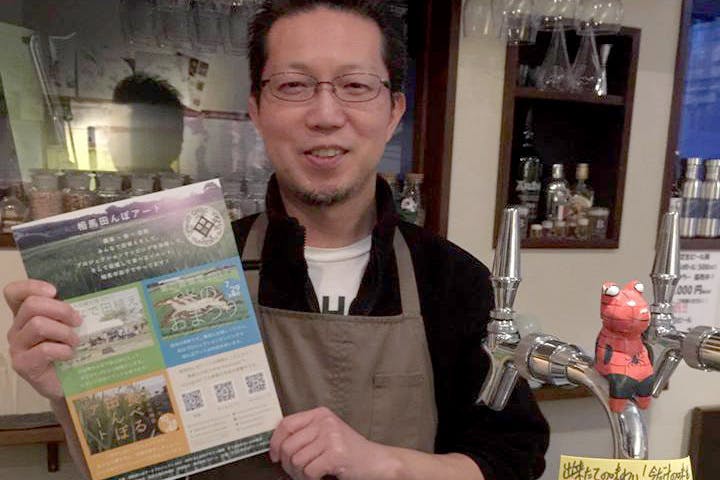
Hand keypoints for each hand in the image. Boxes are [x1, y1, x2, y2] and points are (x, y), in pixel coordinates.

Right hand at [4, 279, 81, 399]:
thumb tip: (87, 298)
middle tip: (78, 321)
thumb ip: (68, 312)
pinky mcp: (23, 364)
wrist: (69, 383)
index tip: (54, 291)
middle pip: (31, 305)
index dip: (31, 286)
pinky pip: (43, 350)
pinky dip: (62, 350)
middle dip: (60, 309)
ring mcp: (17, 347)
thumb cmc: (70, 350)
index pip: (15, 293)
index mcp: (26, 316)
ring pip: (37, 325)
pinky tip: (69, 354)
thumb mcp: (70, 326)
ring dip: (63, 332)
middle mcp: (17, 329)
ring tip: (75, 341)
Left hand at [270, 407, 399, 479]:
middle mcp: (325, 422)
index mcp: (320, 414)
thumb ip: (305, 435)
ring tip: (310, 475)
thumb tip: (276, 446)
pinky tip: (321, 477)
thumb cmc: (349, 451)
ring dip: (300, 474)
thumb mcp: (326, 435)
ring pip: (297, 460)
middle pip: (288, 445)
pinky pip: (309, 471)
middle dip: (288, 465)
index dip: (275, 442)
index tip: (274, 456)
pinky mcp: (336, 453)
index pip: (286, 424)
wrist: (377, 462)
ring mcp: (331, 436)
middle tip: (296, 473)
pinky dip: (311, 479)